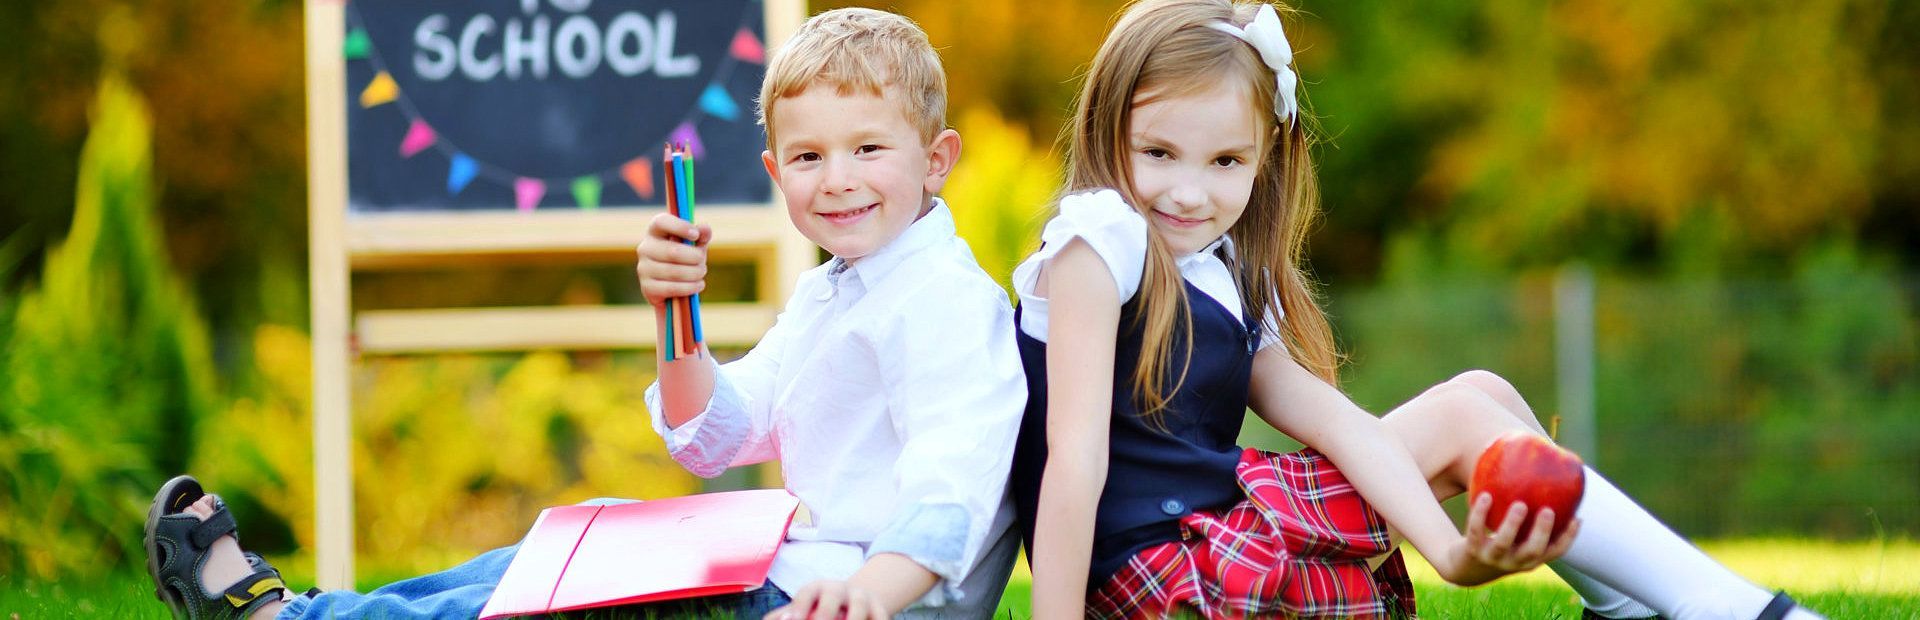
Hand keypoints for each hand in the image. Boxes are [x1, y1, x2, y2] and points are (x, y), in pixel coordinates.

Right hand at [635, 212, 712, 304]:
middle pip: (673, 251)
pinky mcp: (647, 287)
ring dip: (695, 274)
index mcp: (655, 231)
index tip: (695, 235)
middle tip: (703, 263)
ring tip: (701, 274)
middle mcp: (645, 248)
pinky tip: (698, 285)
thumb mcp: (695, 246)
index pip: (661, 222)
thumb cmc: (685, 259)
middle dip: (695, 259)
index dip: (679, 227)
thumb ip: (701, 236)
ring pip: (675, 272)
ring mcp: (643, 268)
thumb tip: (704, 228)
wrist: (672, 288)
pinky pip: (672, 288)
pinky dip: (690, 287)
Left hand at [765, 580, 889, 619]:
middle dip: (825, 614)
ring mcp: (862, 597)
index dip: (799, 607)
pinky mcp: (880, 608)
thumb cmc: (820, 609)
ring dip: (854, 618)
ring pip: (859, 606)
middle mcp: (839, 589)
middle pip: (832, 597)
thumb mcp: (803, 608)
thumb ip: (783, 616)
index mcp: (817, 588)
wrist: (856, 599)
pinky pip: (881, 617)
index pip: (806, 594)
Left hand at [1459, 492, 1579, 576]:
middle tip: (1548, 510)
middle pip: (1533, 550)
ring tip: (1520, 505)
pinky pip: (1476, 531)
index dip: (1568, 538)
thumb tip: (1547, 478)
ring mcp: (1493, 558)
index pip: (1555, 552)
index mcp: (1530, 559)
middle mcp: (1514, 562)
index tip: (1577, 518)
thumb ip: (1532, 518)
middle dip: (1542, 531)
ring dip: (1512, 524)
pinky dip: (1480, 514)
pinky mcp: (1472, 551)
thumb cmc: (1500, 544)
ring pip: (1503, 543)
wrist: (1466, 568)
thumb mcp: (1517, 539)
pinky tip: (1485, 495)